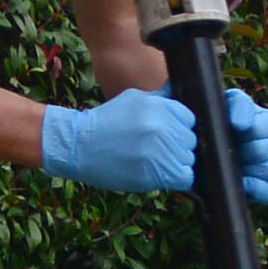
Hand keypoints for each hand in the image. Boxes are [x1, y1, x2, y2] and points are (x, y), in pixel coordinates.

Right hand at [41, 88, 195, 193]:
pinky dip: (177, 178)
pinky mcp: (156, 173)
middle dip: (177, 145)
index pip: (189, 119)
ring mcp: (159, 151)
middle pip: (190, 140)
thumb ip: (162, 99)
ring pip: (188, 159)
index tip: (165, 134)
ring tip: (153, 161)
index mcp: (159, 106)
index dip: (179, 128)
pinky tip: (162, 174)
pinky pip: (185, 178)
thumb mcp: (134, 99)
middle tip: (156, 149)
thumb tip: (182, 90)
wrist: (77, 145)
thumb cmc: (106, 122)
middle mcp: (161, 127)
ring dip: (175, 163)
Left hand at [220, 88, 267, 207]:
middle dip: (239, 151)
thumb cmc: (229, 126)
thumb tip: (241, 125)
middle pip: (260, 151)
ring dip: (245, 168)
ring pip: (267, 171)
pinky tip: (242, 180)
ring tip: (235, 163)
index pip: (257, 128)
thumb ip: (239, 105)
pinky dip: (253, 188)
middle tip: (230, 150)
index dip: (239, 131)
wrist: (223, 151)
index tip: (232, 131)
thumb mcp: (232, 105)